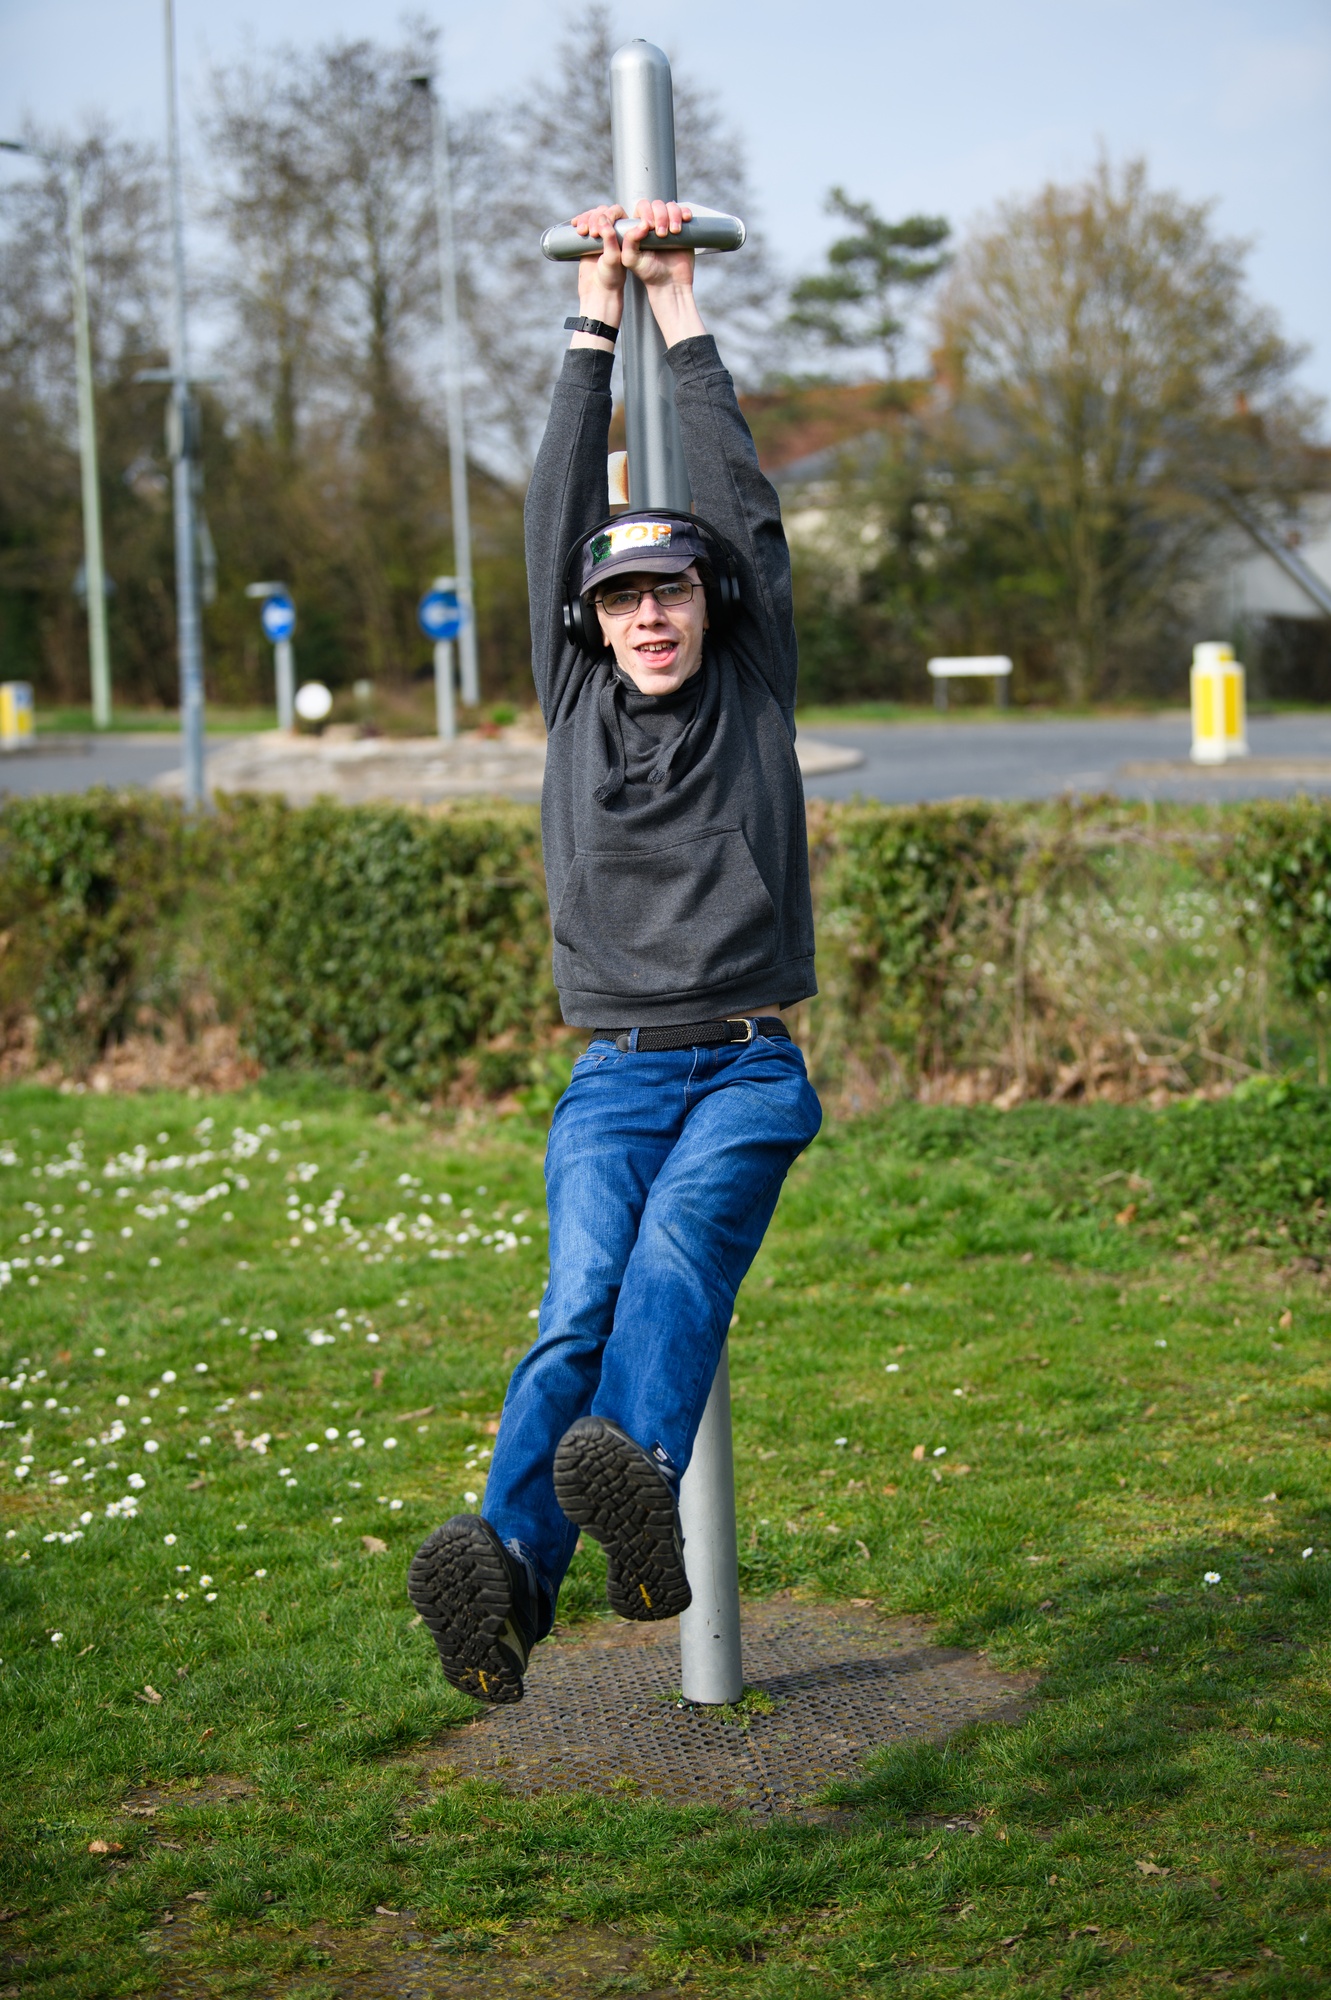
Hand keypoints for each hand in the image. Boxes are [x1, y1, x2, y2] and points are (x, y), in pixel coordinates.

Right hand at [571, 203, 627, 325]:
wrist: (598, 292)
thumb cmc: (610, 278)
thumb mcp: (613, 258)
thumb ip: (610, 239)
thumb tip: (604, 218)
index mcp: (625, 233)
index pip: (617, 212)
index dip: (608, 214)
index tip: (600, 229)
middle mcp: (614, 231)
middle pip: (602, 212)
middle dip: (594, 217)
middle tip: (590, 233)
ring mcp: (600, 235)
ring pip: (592, 216)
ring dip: (585, 218)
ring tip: (581, 231)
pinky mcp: (588, 240)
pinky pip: (584, 224)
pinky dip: (579, 220)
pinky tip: (575, 224)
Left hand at [619, 199, 694, 289]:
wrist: (670, 283)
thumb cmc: (649, 273)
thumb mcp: (631, 260)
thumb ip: (629, 242)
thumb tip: (642, 224)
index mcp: (639, 227)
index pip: (642, 207)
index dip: (646, 213)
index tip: (649, 228)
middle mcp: (654, 223)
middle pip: (657, 204)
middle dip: (660, 216)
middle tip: (662, 234)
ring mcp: (669, 224)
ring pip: (671, 206)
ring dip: (673, 215)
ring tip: (674, 232)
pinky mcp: (684, 228)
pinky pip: (685, 212)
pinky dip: (685, 212)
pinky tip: (686, 220)